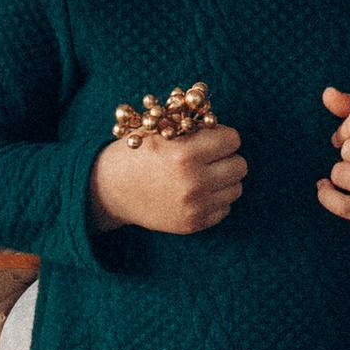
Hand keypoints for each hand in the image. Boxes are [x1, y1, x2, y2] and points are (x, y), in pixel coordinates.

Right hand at [87, 119, 245, 235]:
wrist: (109, 190)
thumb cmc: (136, 154)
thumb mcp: (160, 130)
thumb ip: (193, 126)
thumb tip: (224, 124)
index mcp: (185, 153)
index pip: (233, 140)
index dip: (223, 136)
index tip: (211, 139)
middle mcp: (194, 182)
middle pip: (240, 165)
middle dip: (227, 158)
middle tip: (210, 157)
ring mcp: (194, 207)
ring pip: (236, 188)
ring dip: (224, 179)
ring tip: (203, 175)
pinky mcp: (193, 224)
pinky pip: (225, 209)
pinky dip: (216, 199)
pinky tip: (196, 192)